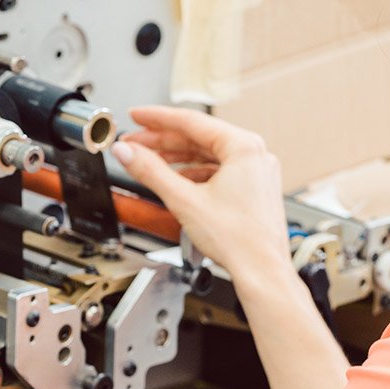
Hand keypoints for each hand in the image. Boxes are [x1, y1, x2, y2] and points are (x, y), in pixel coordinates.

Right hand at [113, 106, 290, 284]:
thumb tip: (128, 152)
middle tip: (135, 142)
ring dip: (177, 158)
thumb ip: (150, 171)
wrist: (261, 272)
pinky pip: (219, 172)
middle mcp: (255, 155)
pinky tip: (176, 180)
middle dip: (163, 141)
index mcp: (243, 147)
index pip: (191, 121)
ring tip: (149, 161)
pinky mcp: (254, 189)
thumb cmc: (239, 241)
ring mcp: (257, 172)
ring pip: (208, 156)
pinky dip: (195, 173)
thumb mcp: (184, 200)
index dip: (157, 118)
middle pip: (199, 138)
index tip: (136, 116)